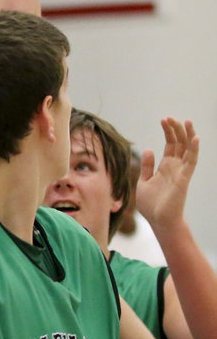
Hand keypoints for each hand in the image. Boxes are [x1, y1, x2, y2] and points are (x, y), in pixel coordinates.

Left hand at [137, 118, 198, 232]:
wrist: (158, 221)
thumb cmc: (151, 205)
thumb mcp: (144, 181)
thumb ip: (147, 166)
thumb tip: (149, 149)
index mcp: (165, 166)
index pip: (170, 145)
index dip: (168, 132)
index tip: (164, 119)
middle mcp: (174, 167)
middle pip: (179, 144)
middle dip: (175, 129)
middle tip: (170, 117)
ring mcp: (180, 172)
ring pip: (187, 149)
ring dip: (187, 135)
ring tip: (186, 121)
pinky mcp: (184, 178)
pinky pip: (191, 162)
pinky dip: (194, 150)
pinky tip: (194, 138)